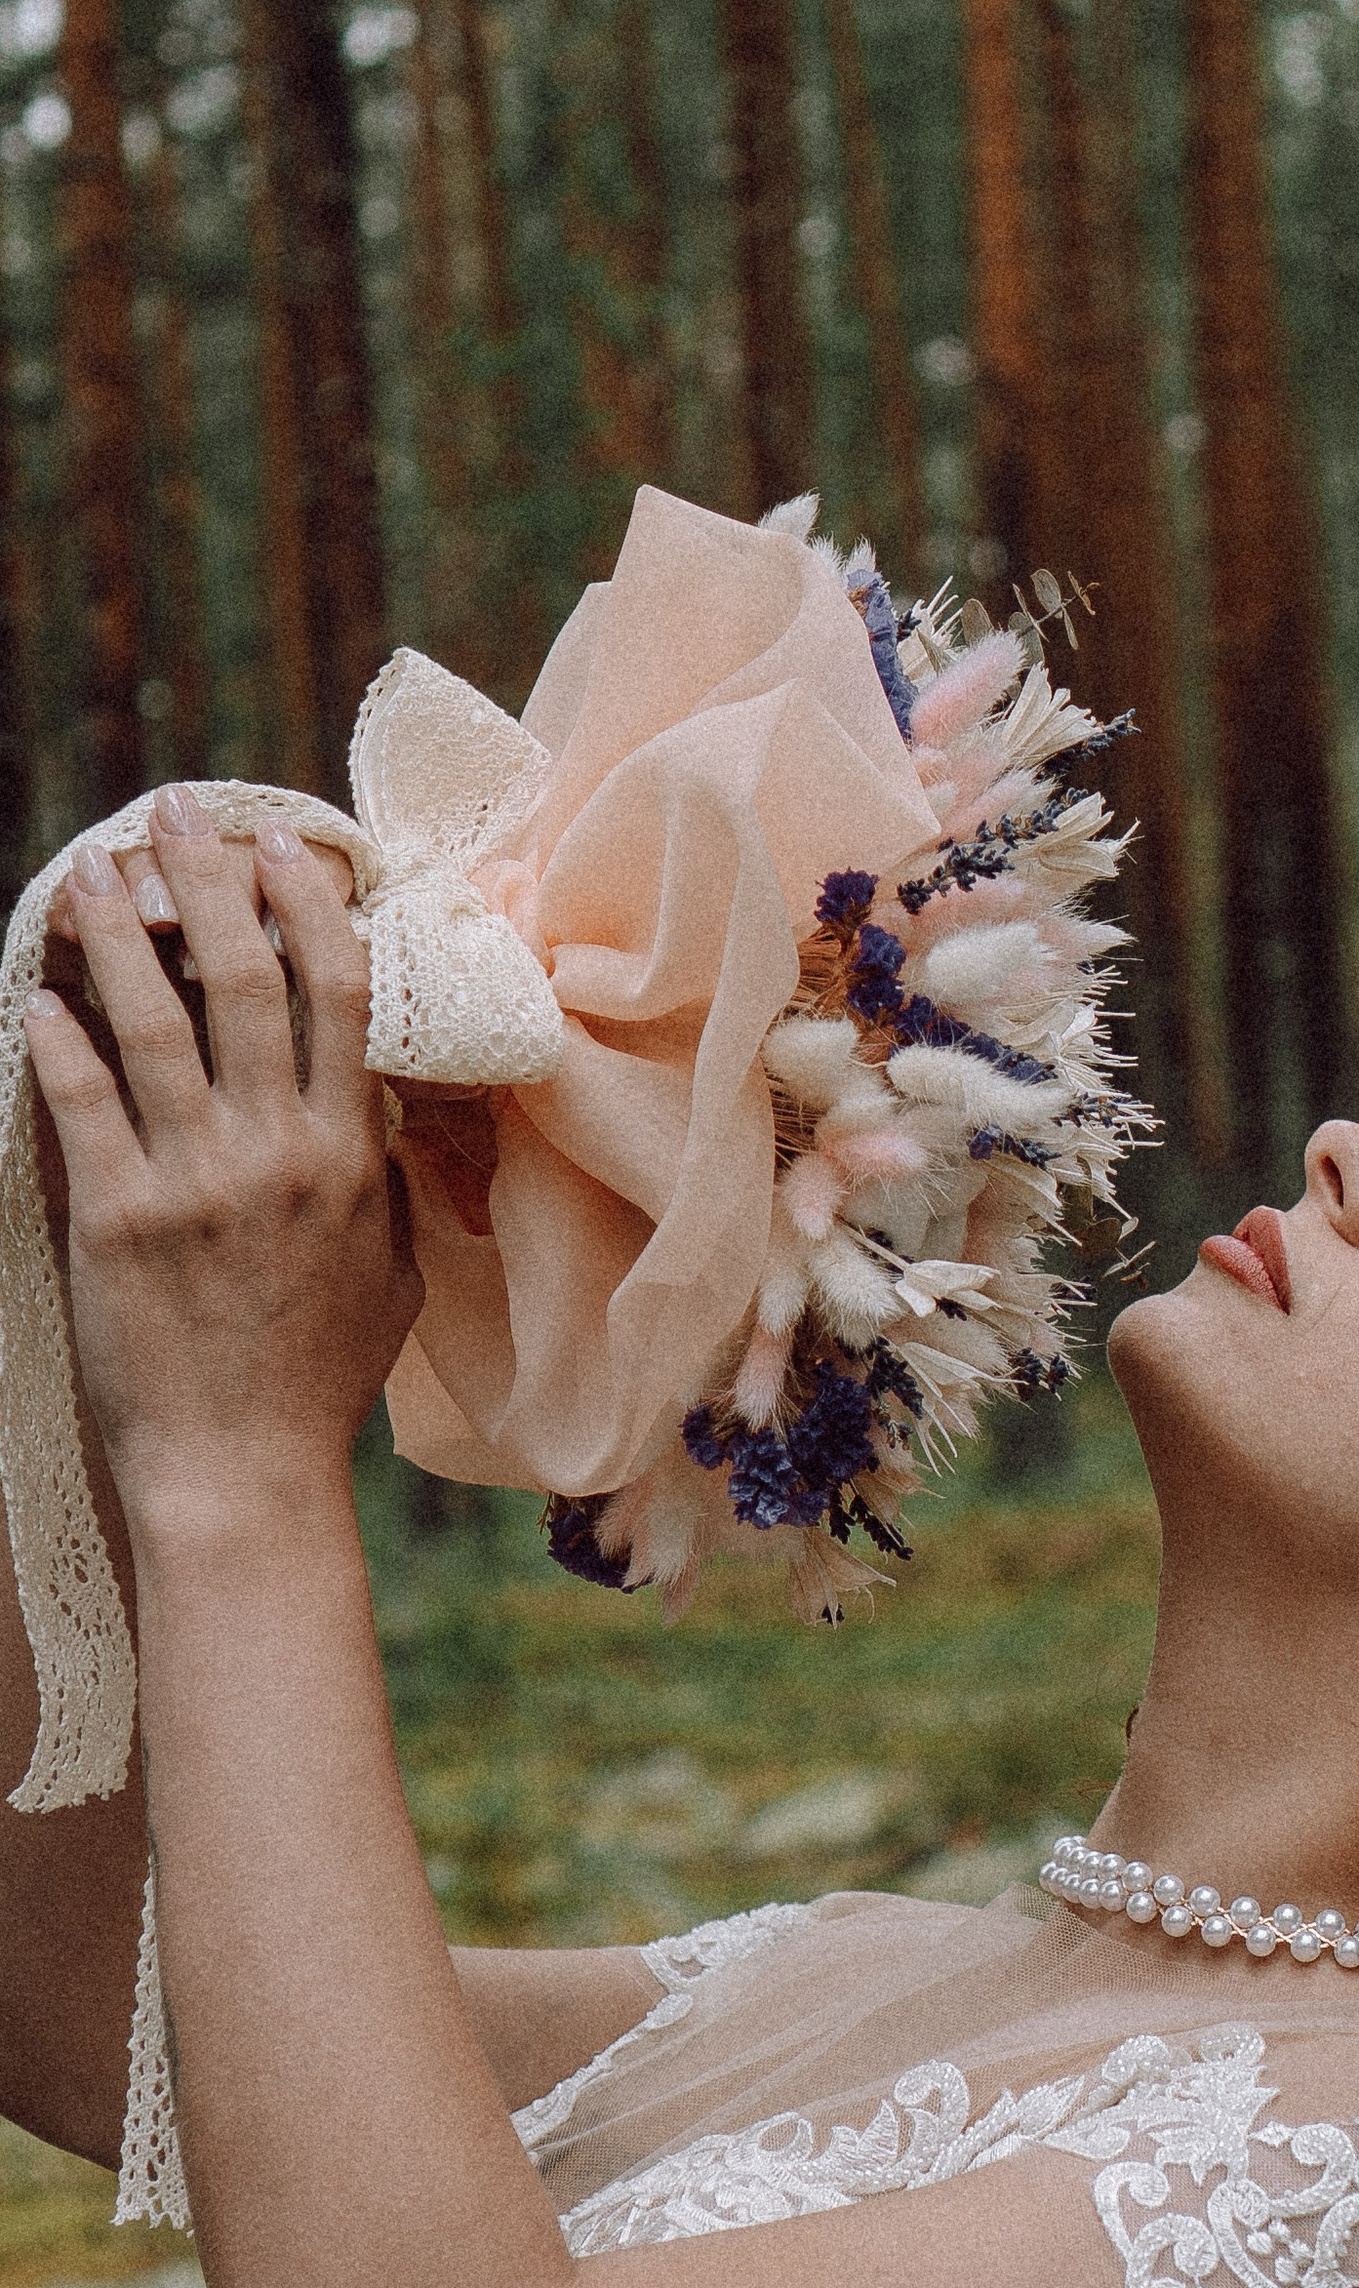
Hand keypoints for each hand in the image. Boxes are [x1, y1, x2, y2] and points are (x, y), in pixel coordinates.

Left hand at [25, 785, 419, 1531]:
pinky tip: (39, 996)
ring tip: (92, 875)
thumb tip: (377, 1111)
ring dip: (120, 937)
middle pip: (248, 981)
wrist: (243, 1471)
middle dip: (212, 884)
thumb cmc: (317, 1381)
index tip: (284, 847)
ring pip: (157, 1025)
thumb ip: (383, 1182)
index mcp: (349, 1157)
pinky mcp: (119, 1221)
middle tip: (179, 815)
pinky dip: (60, 1041)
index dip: (309, 908)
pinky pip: (84, 1105)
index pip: (340, 997)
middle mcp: (281, 1154)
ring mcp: (199, 1184)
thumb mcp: (391, 1275)